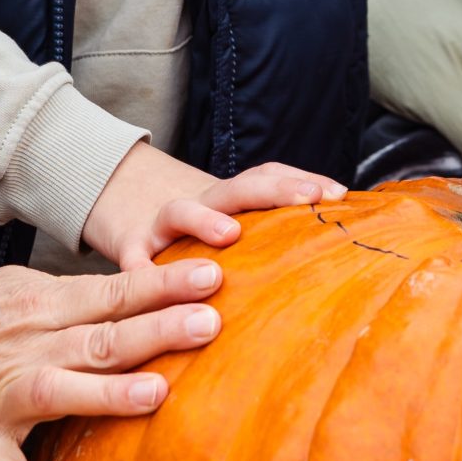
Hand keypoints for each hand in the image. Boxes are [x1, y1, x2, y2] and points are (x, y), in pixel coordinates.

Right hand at [0, 256, 227, 460]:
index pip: (114, 293)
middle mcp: (29, 349)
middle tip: (209, 322)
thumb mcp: (26, 287)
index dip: (162, 285)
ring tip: (157, 394)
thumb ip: (84, 296)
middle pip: (100, 338)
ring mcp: (3, 399)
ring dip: (106, 395)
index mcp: (44, 306)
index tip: (211, 277)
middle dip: (155, 330)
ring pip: (59, 391)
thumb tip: (152, 289)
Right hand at [82, 139, 346, 272]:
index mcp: (229, 201)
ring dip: (205, 219)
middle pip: (236, 189)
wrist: (122, 201)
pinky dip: (141, 271)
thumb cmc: (193, 228)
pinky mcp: (130, 249)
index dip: (302, 182)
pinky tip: (152, 280)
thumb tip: (332, 239)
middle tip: (308, 200)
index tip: (338, 194)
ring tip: (228, 235)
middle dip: (273, 191)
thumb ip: (270, 232)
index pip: (268, 180)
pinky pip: (134, 261)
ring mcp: (162, 226)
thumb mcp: (230, 221)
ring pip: (181, 211)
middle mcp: (201, 206)